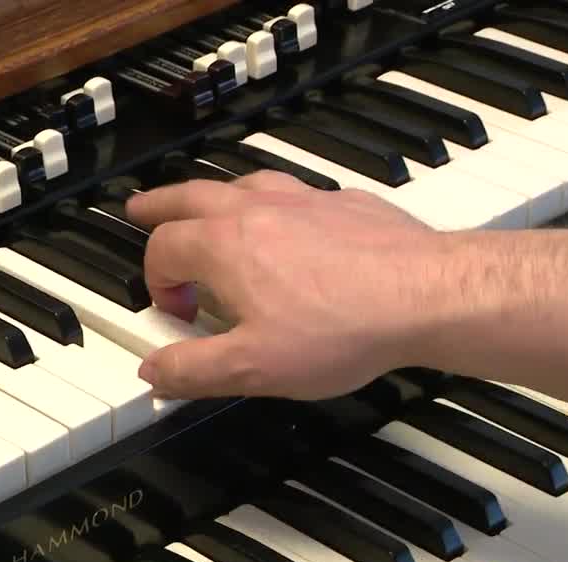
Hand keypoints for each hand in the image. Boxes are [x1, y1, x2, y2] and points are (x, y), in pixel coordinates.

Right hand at [127, 172, 449, 400]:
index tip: (176, 312)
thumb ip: (193, 370)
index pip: (163, 249)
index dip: (157, 282)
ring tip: (208, 208)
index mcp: (223, 246)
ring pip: (242, 184)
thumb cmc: (343, 328)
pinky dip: (273, 203)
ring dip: (214, 196)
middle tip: (141, 209)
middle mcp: (257, 211)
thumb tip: (154, 371)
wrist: (426, 297)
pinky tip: (287, 224)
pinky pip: (294, 192)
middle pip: (190, 195)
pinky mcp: (344, 203)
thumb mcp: (252, 368)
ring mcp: (303, 201)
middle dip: (159, 204)